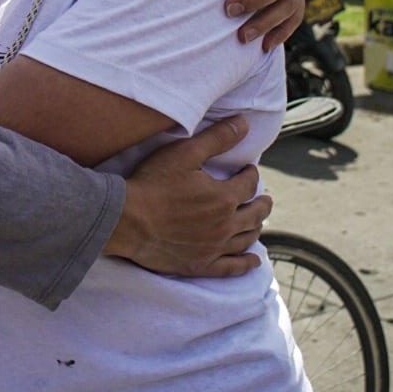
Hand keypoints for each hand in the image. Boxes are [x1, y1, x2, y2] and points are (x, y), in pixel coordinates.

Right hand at [106, 116, 269, 276]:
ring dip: (256, 228)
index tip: (248, 169)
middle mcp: (225, 226)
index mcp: (224, 198)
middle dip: (262, 203)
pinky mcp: (200, 265)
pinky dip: (245, 264)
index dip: (250, 174)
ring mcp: (214, 248)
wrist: (127, 220)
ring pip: (246, 239)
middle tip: (264, 198)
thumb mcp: (185, 153)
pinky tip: (253, 261)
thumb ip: (217, 138)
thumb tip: (244, 123)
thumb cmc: (154, 183)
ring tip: (258, 222)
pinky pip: (230, 268)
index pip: (248, 185)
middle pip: (254, 215)